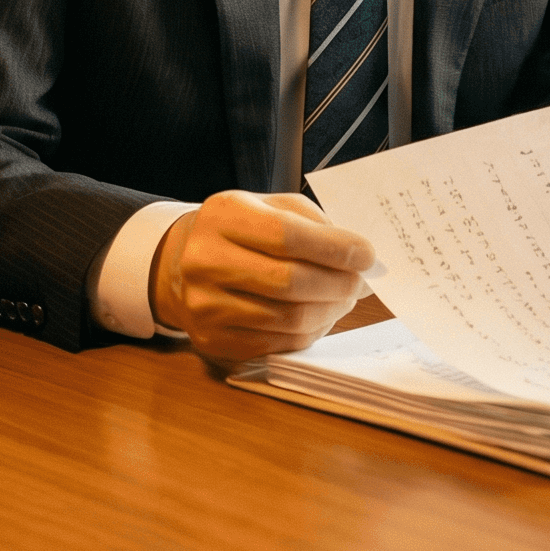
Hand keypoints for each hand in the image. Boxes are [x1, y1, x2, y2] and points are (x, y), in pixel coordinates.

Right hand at [149, 190, 375, 363]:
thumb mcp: (272, 206)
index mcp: (224, 216)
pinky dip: (309, 332)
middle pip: (289, 282)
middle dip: (338, 284)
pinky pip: (276, 344)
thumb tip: (360, 258)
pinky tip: (320, 316)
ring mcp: (204, 305)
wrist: (182, 263)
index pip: (287, 236)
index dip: (335, 248)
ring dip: (330, 311)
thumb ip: (315, 224)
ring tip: (345, 298)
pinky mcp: (210, 339)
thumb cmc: (241, 231)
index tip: (367, 255)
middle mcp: (205, 260)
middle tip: (360, 282)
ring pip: (287, 318)